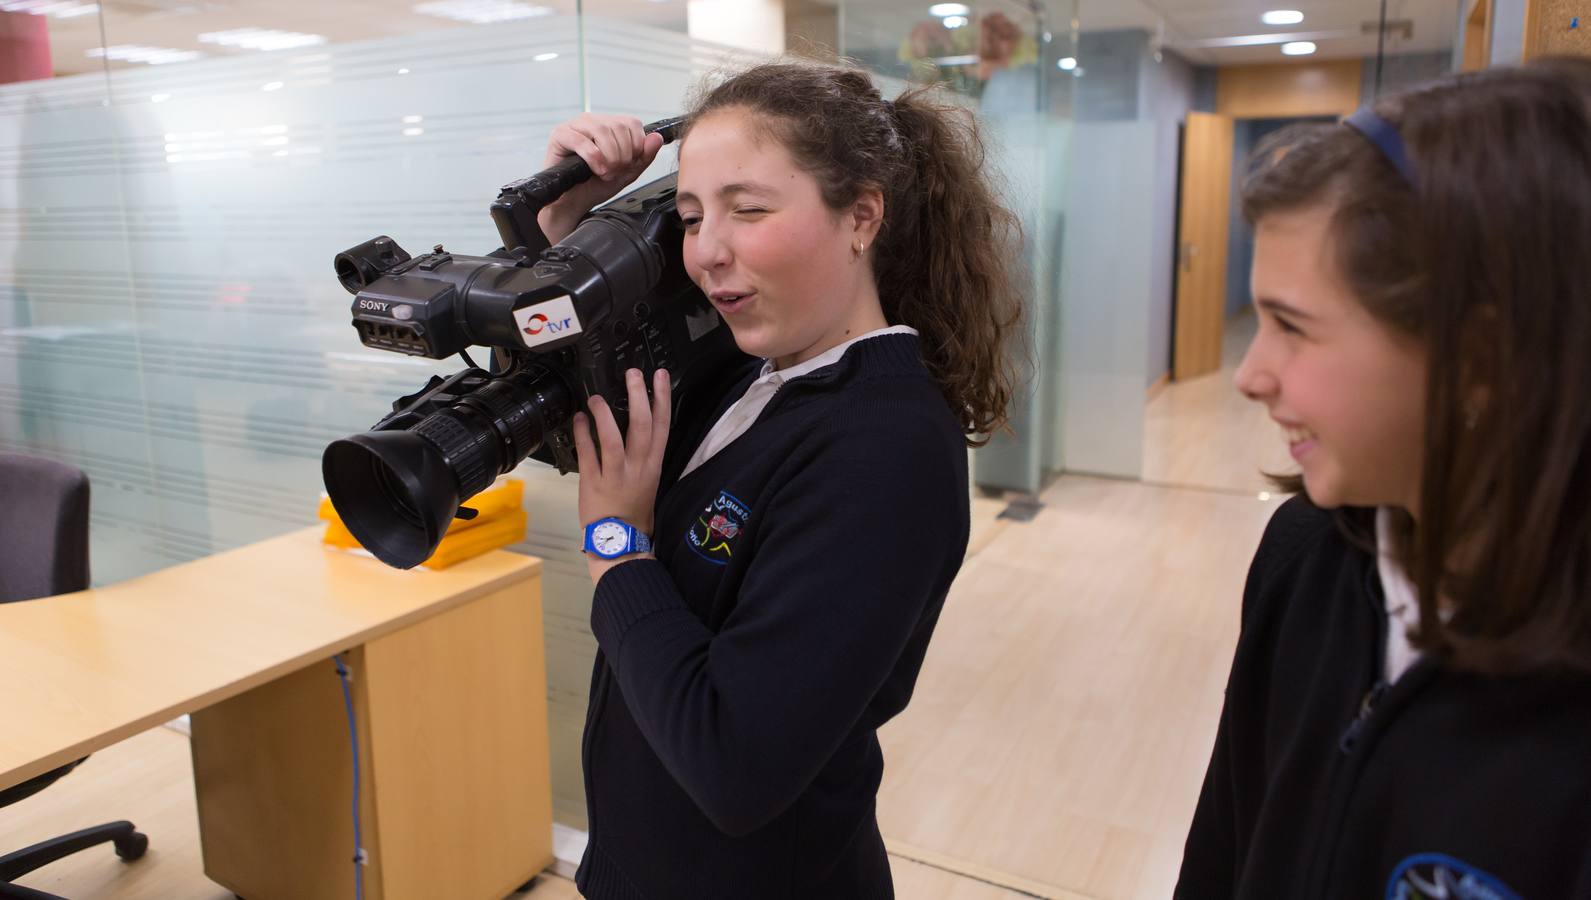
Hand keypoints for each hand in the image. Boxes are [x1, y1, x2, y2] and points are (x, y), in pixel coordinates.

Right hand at [537, 114, 665, 244]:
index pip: (632, 122)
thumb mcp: (627, 172)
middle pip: (618, 126)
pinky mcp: (560, 135)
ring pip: (601, 130)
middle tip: (615, 172)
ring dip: (609, 157)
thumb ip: (644, 155)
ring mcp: (575, 126)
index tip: (629, 164)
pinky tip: (595, 170)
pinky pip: (581, 141)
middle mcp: (592, 121)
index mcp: (609, 125)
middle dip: (622, 155)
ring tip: (605, 173)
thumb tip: (656, 137)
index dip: (636, 145)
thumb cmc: (596, 184)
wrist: (575, 201)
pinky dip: (593, 158)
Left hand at [574, 368, 670, 580]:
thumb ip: (644, 453)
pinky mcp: (593, 483)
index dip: (662, 398)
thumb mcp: (648, 478)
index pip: (663, 426)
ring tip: (597, 397)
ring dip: (605, 414)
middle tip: (632, 373)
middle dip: (639, 396)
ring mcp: (615, 475)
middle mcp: (638, 467)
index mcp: (653, 464)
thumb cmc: (633, 509)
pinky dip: (582, 434)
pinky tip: (579, 418)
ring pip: (613, 439)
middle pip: (642, 426)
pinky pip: (587, 453)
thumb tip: (638, 421)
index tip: (659, 376)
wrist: (620, 540)